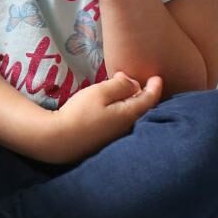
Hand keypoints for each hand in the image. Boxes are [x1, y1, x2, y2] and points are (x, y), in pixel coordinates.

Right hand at [37, 71, 161, 162]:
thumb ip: (120, 85)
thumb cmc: (80, 113)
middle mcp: (128, 127)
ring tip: (128, 92)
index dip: (154, 87)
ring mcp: (117, 136)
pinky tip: (114, 107)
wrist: (60, 140)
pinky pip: (122, 122)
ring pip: (132, 116)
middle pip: (142, 109)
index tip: (157, 77)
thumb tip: (134, 83)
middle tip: (140, 81)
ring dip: (133, 103)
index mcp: (130, 114)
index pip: (149, 99)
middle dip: (144, 94)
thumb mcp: (100, 92)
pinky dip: (123, 111)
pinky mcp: (105, 140)